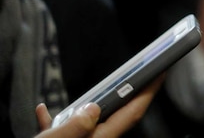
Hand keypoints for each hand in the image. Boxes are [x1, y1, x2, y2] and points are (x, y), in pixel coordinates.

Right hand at [34, 75, 161, 137]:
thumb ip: (76, 125)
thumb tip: (93, 108)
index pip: (133, 112)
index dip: (149, 91)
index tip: (161, 71)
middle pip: (115, 115)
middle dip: (125, 94)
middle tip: (138, 72)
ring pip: (88, 123)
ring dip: (87, 106)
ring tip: (92, 89)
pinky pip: (62, 132)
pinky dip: (54, 121)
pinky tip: (41, 111)